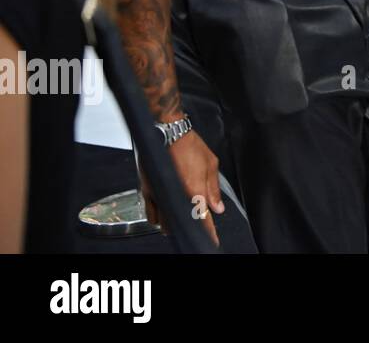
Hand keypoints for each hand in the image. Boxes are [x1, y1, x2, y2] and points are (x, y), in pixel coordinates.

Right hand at [141, 130, 222, 246]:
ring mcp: (158, 194)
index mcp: (193, 190)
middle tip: (197, 225)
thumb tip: (218, 207)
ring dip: (173, 225)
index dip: (209, 233)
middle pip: (181, 226)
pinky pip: (151, 214)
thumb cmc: (189, 144)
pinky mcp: (147, 191)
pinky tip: (165, 214)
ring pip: (163, 224)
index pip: (202, 220)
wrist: (168, 131)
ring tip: (182, 220)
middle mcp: (174, 196)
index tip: (213, 240)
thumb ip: (213, 189)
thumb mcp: (210, 164)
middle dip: (190, 229)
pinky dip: (158, 218)